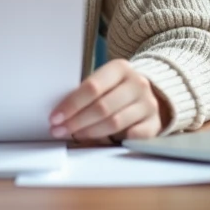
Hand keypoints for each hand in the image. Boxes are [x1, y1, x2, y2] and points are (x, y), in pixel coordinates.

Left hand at [49, 59, 169, 142]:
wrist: (148, 94)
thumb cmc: (117, 89)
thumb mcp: (104, 82)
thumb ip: (86, 93)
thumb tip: (59, 113)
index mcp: (120, 68)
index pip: (92, 87)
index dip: (71, 104)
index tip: (55, 117)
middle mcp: (137, 83)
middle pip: (102, 107)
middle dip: (77, 121)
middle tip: (60, 130)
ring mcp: (148, 104)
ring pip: (114, 123)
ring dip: (90, 132)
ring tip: (75, 135)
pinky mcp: (154, 123)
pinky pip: (133, 136)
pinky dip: (116, 139)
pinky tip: (103, 141)